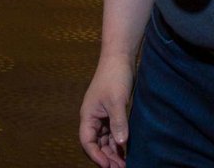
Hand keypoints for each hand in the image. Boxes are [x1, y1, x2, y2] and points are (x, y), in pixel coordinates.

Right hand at [79, 52, 133, 167]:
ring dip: (113, 151)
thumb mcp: (117, 101)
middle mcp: (93, 117)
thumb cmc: (115, 76)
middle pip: (96, 143)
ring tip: (124, 163)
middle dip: (106, 157)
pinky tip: (126, 149)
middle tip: (120, 167)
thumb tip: (121, 143)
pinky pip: (113, 131)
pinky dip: (118, 141)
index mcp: (88, 115)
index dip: (96, 155)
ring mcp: (103, 115)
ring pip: (105, 139)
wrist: (121, 56)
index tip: (108, 165)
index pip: (87, 141)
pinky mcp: (113, 111)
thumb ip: (118, 122)